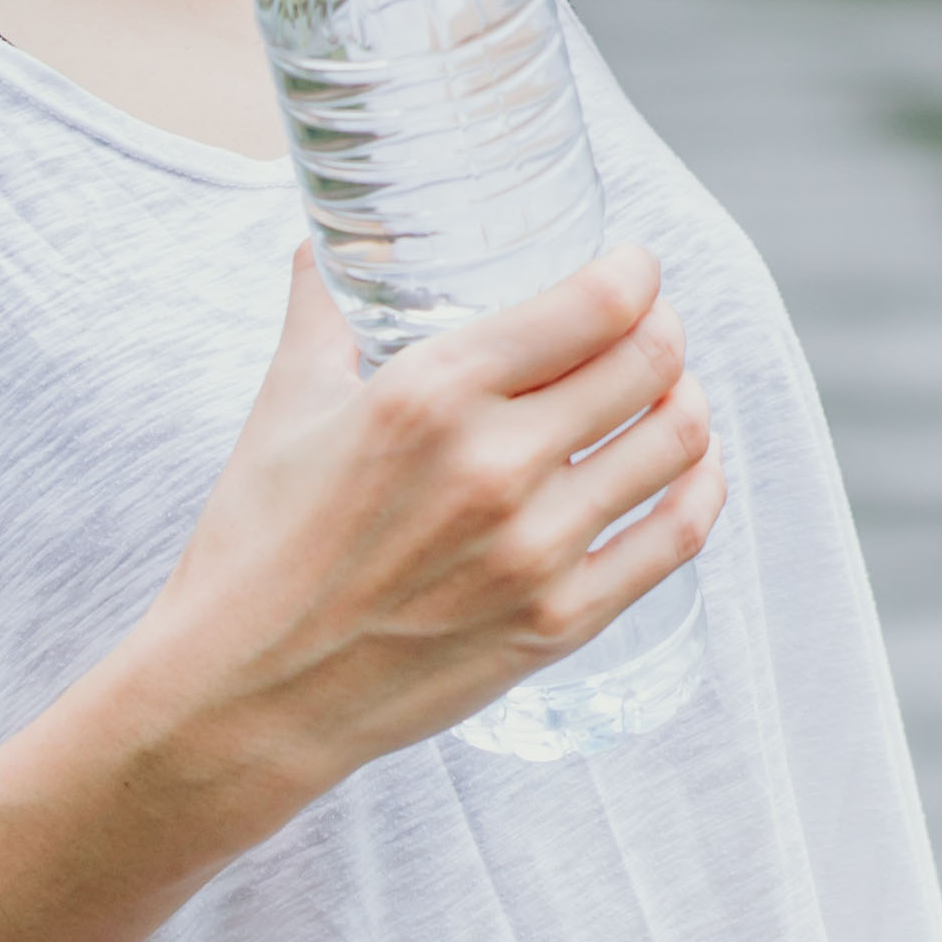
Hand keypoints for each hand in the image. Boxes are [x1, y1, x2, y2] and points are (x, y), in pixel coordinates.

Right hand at [139, 243, 721, 777]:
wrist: (241, 698)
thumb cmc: (255, 547)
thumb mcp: (282, 407)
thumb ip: (321, 313)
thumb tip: (328, 244)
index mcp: (430, 393)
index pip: (597, 303)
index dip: (636, 272)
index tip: (632, 269)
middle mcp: (495, 465)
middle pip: (650, 362)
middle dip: (663, 328)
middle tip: (649, 327)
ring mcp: (535, 550)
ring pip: (677, 442)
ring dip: (686, 400)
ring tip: (667, 392)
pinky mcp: (558, 624)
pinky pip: (677, 539)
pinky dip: (700, 489)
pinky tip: (690, 470)